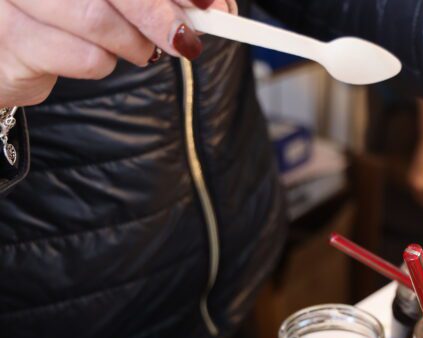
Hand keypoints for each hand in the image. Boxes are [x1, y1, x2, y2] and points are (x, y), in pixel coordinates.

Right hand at [0, 0, 231, 106]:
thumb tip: (219, 8)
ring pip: (98, 21)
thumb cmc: (68, 14)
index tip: (210, 2)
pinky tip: (94, 56)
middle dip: (159, 14)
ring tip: (137, 48)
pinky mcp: (10, 39)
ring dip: (133, 43)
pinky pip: (83, 57)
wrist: (8, 48)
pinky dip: (104, 64)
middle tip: (187, 39)